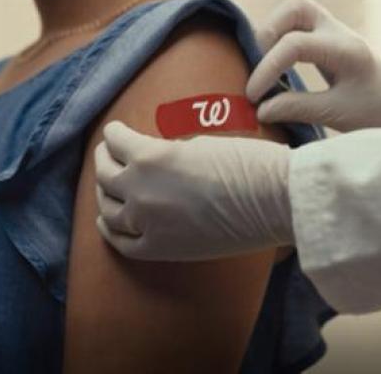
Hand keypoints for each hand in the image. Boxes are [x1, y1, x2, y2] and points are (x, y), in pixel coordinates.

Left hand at [94, 122, 293, 260]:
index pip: (116, 142)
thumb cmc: (247, 162)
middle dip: (105, 158)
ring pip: (108, 208)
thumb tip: (156, 159)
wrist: (276, 200)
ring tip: (108, 185)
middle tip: (108, 153)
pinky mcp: (161, 249)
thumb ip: (168, 151)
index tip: (115, 132)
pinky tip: (108, 221)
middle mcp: (141, 190)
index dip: (114, 134)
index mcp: (151, 156)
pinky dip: (110, 229)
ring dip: (104, 192)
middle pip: (105, 174)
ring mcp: (148, 223)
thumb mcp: (199, 142)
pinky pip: (122, 242)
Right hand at [247, 0, 380, 131]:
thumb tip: (260, 109)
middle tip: (257, 65)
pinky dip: (278, 38)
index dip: (267, 68)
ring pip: (295, 9)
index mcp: (346, 50)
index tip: (253, 95)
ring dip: (272, 31)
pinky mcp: (327, 36)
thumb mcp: (338, 114)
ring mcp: (333, 30)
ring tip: (262, 64)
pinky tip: (273, 65)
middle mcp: (339, 31)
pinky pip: (297, 23)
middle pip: (296, 7)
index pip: (295, 45)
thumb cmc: (376, 111)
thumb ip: (297, 108)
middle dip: (268, 32)